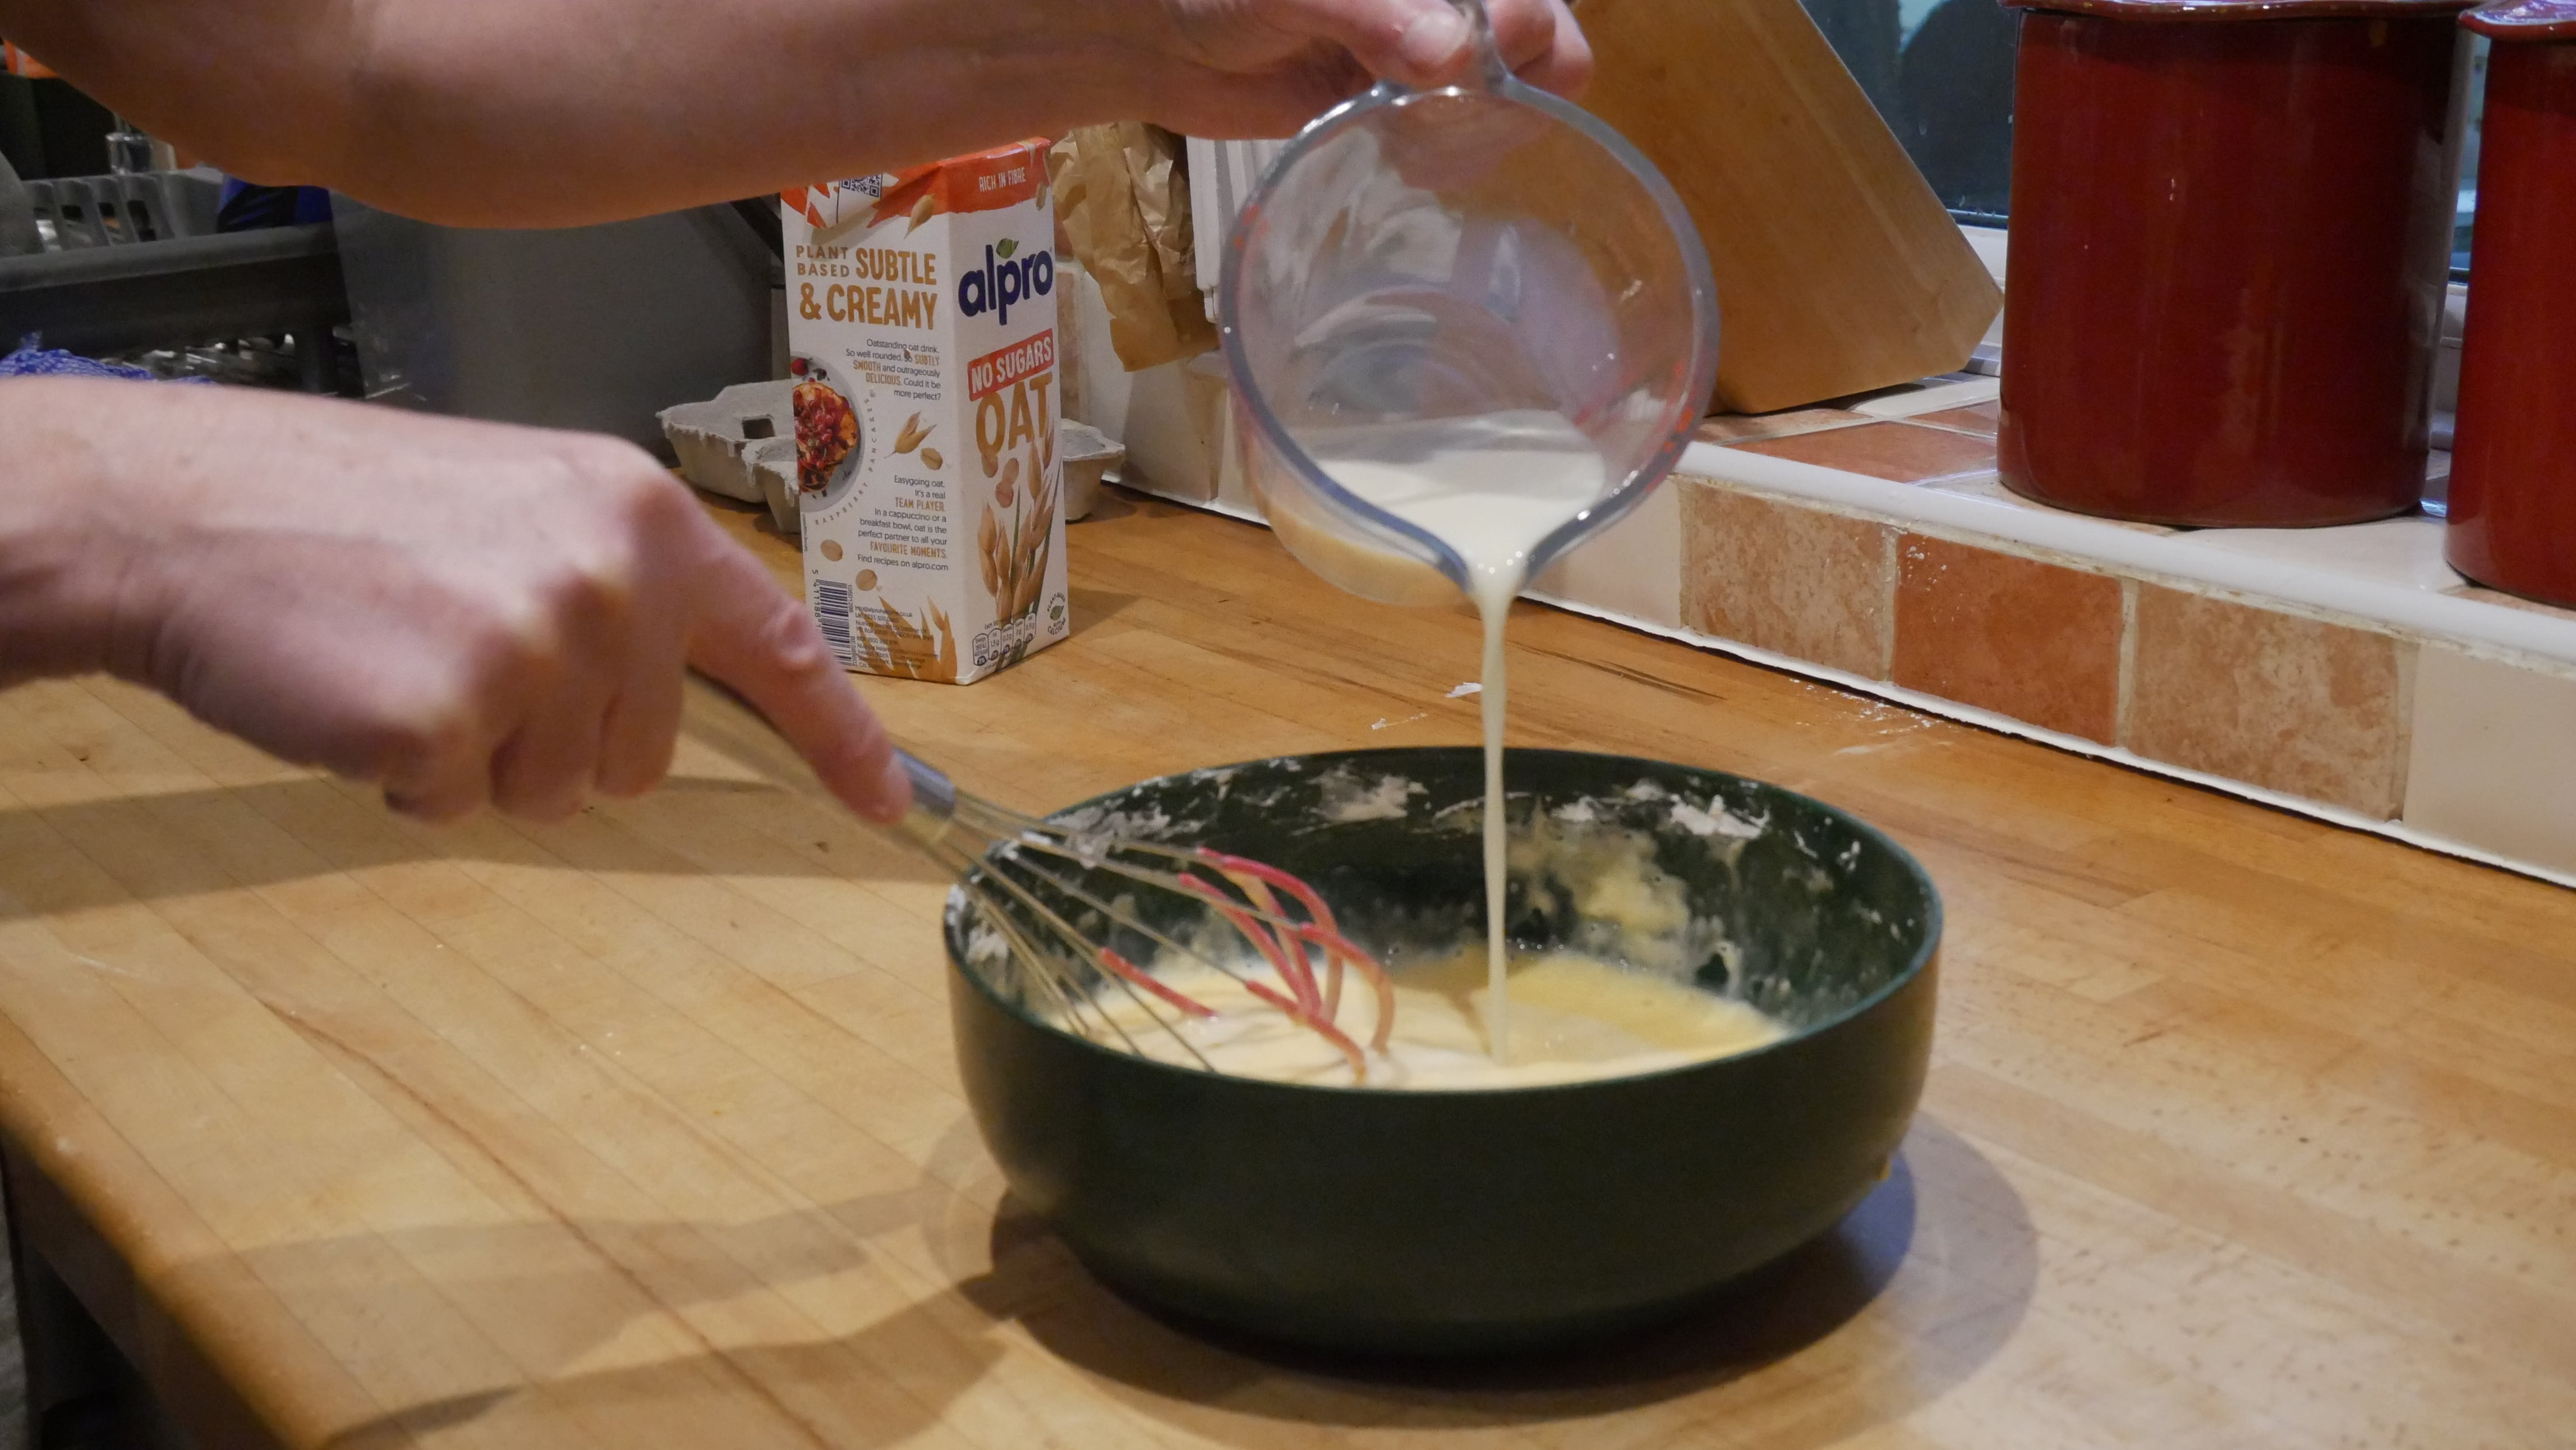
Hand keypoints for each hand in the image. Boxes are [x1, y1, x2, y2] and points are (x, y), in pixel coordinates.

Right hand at [1, 380, 909, 824]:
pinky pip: (459, 807)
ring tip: (406, 659)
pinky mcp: (453, 715)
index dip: (841, 734)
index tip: (894, 801)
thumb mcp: (523, 510)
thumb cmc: (348, 514)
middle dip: (554, 737)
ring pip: (558, 792)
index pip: (777, 644)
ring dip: (480, 757)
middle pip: (644, 752)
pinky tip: (358, 692)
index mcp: (641, 516)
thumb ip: (620, 590)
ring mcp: (539, 645)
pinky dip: (404, 777)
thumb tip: (677, 690)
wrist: (188, 511)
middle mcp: (612, 576)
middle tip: (457, 651)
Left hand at [1145, 0, 1592, 138]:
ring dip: (1478, 132)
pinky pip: (1463, 138)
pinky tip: (1403, 158)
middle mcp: (1451, 4)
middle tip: (1440, 114)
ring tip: (1413, 141)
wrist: (1157, 36)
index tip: (1467, 66)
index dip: (1521, 30)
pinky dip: (1447, 155)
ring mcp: (1434, 54)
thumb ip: (1372, 14)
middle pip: (1546, 50)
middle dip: (1508, 94)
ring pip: (1513, 102)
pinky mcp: (1406, 106)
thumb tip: (1454, 52)